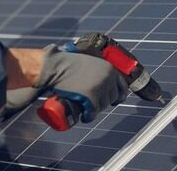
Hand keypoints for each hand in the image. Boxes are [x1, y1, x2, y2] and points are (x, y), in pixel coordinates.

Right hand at [0, 44, 127, 121]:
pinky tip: (84, 115)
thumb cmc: (66, 61)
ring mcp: (100, 89)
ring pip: (102, 107)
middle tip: (92, 101)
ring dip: (95, 109)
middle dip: (104, 101)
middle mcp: (108, 78)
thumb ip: (95, 64)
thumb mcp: (87, 60)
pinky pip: (92, 113)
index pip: (122, 86)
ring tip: (85, 105)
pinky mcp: (91, 99)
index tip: (112, 99)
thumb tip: (101, 71)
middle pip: (112, 97)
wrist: (54, 66)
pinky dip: (88, 116)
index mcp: (109, 68)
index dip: (117, 94)